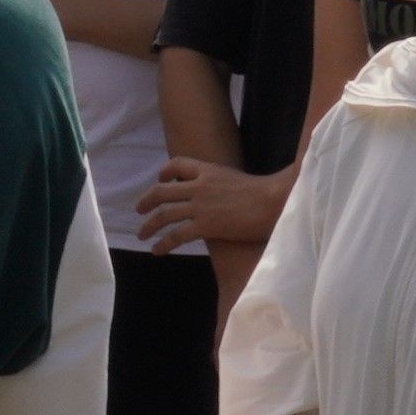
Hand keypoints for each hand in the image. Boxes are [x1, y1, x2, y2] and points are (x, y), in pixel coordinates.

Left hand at [139, 154, 290, 255]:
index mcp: (210, 170)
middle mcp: (199, 186)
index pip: (179, 163)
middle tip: (139, 210)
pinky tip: (157, 250)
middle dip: (146, 201)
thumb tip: (225, 196)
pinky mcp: (206, 225)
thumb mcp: (241, 179)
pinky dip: (163, 243)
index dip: (165, 171)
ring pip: (164, 214)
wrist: (276, 201)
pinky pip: (176, 235)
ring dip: (148, 225)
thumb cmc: (269, 193)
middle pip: (162, 191)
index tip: (160, 179)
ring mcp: (200, 206)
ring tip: (141, 235)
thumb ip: (225, 185)